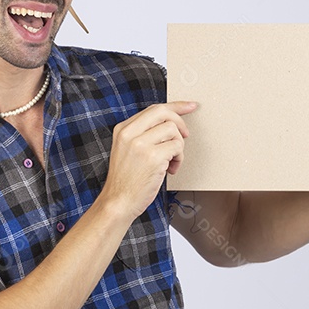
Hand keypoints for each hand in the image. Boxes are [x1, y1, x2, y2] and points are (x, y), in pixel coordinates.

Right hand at [100, 101, 197, 220]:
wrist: (118, 202)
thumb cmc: (126, 181)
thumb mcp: (127, 150)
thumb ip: (143, 135)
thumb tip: (171, 124)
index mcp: (123, 129)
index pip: (153, 109)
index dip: (175, 106)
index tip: (190, 106)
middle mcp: (129, 133)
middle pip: (164, 113)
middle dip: (180, 123)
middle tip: (185, 136)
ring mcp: (140, 144)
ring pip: (173, 130)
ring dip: (178, 147)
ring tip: (171, 162)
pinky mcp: (152, 157)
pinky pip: (177, 147)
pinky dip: (179, 159)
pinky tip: (170, 170)